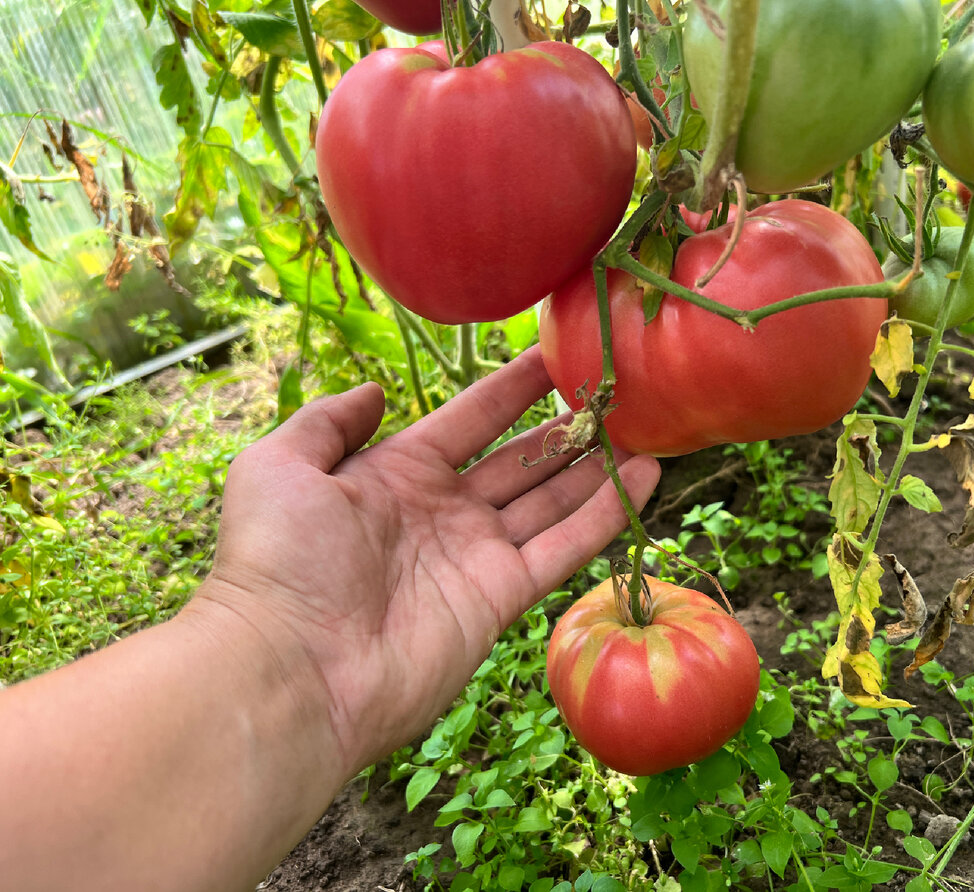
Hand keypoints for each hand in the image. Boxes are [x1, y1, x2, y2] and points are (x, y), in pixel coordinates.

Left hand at [193, 345, 659, 771]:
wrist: (294, 668)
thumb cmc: (278, 560)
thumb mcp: (279, 465)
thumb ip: (329, 421)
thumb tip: (375, 391)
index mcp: (395, 473)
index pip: (470, 418)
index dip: (511, 388)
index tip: (555, 353)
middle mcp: (443, 511)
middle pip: (519, 460)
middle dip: (565, 428)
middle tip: (617, 394)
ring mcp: (476, 555)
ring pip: (552, 500)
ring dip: (597, 467)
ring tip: (647, 430)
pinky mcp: (502, 597)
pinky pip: (565, 546)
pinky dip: (607, 514)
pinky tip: (648, 478)